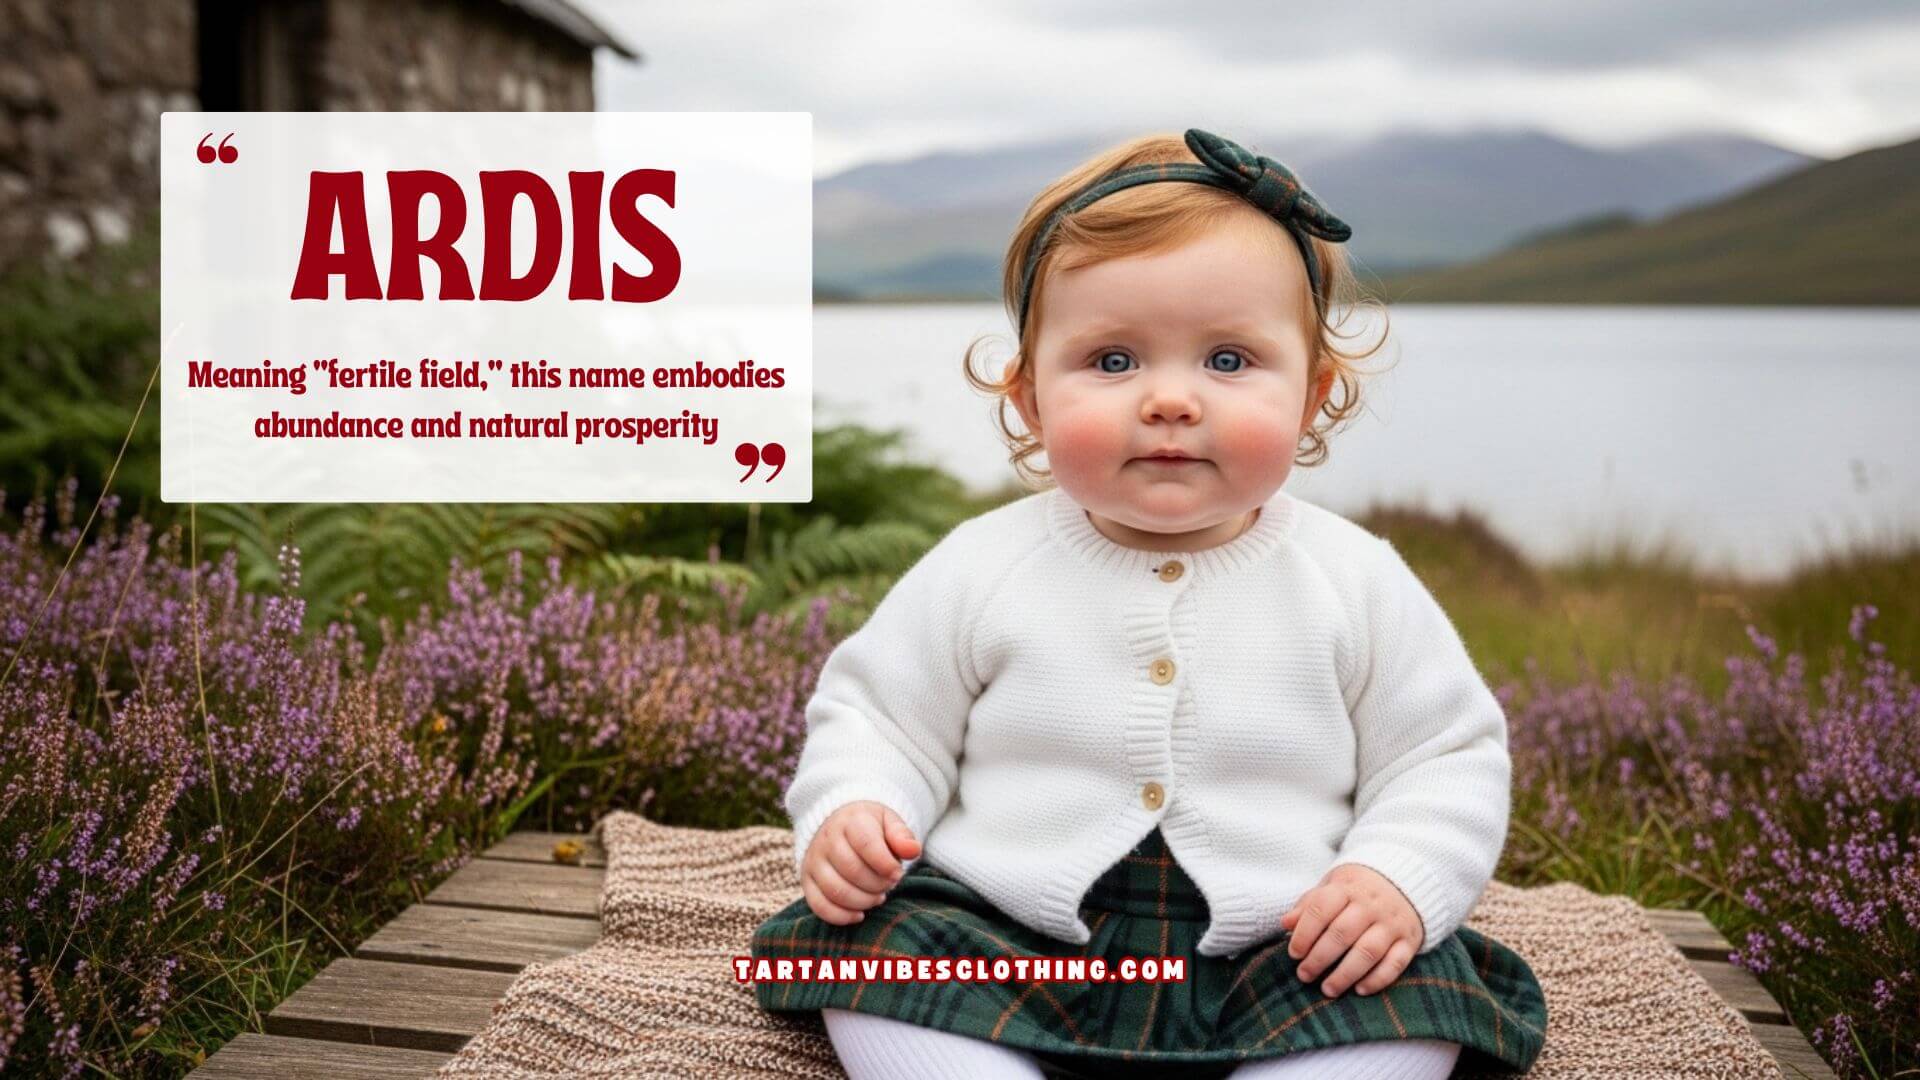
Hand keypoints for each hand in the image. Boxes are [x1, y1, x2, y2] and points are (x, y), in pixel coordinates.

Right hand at [801, 801, 921, 924]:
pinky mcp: (807, 880)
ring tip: (877, 897)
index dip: (886, 865)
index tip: (898, 874)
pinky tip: (859, 914)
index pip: (867, 844)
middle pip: (852, 870)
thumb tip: (913, 850)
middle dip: (877, 885)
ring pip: (835, 890)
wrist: (838, 824)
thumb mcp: (889, 822)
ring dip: (863, 901)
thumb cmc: (870, 827)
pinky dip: (841, 916)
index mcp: (851, 821)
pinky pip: (818, 905)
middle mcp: (827, 839)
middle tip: (888, 885)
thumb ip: (902, 836)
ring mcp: (814, 861)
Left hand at [1280, 863, 1424, 997]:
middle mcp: (1371, 905)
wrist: (1404, 882)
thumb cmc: (1356, 891)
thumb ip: (1308, 905)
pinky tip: (1359, 990)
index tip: (1294, 953)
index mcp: (1347, 888)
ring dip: (1345, 974)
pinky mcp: (1409, 940)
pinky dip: (1378, 979)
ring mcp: (1392, 923)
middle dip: (1319, 958)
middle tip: (1304, 975)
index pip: (1321, 908)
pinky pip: (1395, 963)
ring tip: (1327, 989)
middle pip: (1342, 933)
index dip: (1305, 933)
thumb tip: (1285, 923)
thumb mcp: (1331, 888)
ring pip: (1368, 951)